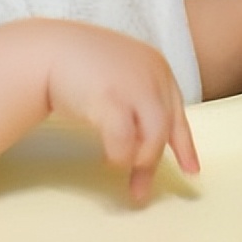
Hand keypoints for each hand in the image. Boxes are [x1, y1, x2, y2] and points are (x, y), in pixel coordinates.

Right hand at [42, 21, 198, 201]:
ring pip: (153, 136)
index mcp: (158, 67)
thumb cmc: (83, 66)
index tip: (192, 171)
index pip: (178, 112)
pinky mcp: (111, 98)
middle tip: (140, 191)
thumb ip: (141, 100)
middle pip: (165, 127)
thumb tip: (145, 145)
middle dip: (151, 162)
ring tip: (117, 166)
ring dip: (138, 160)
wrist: (49, 51)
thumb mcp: (123, 76)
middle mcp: (152, 74)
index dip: (185, 145)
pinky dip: (119, 154)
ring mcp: (133, 85)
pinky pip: (125, 139)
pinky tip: (108, 159)